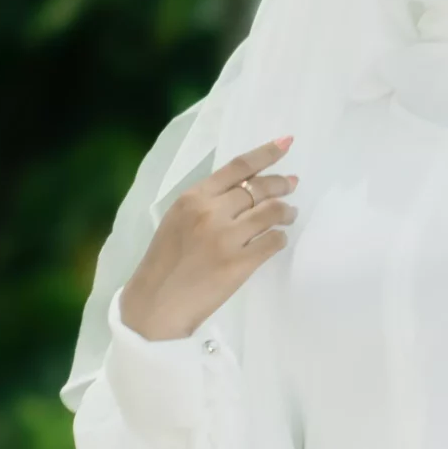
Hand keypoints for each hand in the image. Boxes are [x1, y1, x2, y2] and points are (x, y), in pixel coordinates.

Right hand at [119, 140, 298, 340]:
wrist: (155, 304)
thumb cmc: (166, 262)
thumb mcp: (178, 220)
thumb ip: (208, 202)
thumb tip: (250, 187)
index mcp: (192, 198)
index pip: (238, 166)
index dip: (266, 153)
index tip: (286, 143)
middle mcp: (210, 212)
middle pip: (259, 187)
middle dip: (282, 184)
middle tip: (292, 185)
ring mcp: (225, 238)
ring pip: (272, 212)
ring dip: (286, 211)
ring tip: (289, 215)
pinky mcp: (238, 264)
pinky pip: (273, 241)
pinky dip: (280, 238)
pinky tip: (277, 239)